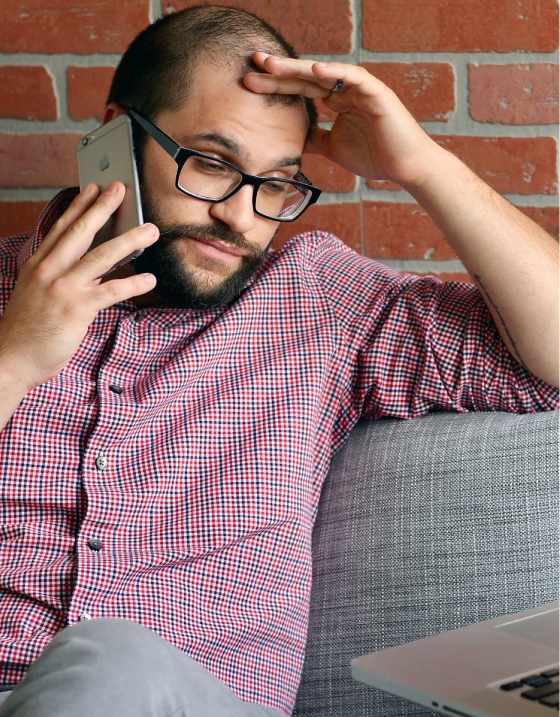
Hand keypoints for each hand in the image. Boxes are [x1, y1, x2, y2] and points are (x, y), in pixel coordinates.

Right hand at [0, 182, 158, 393]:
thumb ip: (61, 277)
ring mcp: (63, 288)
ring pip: (101, 257)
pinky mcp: (77, 309)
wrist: (11, 358)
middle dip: (103, 208)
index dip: (79, 206)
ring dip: (129, 241)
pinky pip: (111, 291)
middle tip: (120, 189)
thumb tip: (94, 269)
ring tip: (150, 230)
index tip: (93, 187)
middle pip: (80, 233)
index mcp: (38, 265)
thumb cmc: (28, 329)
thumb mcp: (37, 294)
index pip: (61, 228)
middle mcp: (49, 271)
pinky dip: (133, 283)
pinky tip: (150, 279)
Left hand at [244, 53, 445, 188]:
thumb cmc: (375, 157)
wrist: (405, 168)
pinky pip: (354, 78)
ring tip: (274, 64)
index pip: (301, 89)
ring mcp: (361, 89)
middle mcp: (346, 90)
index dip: (276, 84)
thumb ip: (314, 139)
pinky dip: (336, 73)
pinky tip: (315, 70)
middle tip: (253, 63)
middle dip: (279, 71)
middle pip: (307, 77)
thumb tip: (293, 139)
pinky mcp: (377, 93)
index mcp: (336, 101)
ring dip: (299, 68)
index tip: (250, 82)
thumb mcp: (333, 148)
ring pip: (326, 73)